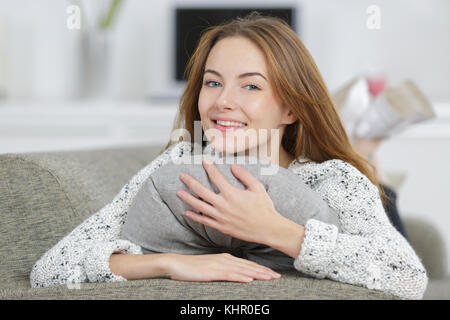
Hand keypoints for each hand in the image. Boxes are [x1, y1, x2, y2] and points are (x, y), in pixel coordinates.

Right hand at [163, 253, 280, 282]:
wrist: (176, 264)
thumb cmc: (193, 266)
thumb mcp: (211, 266)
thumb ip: (224, 267)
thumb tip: (237, 272)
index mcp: (226, 257)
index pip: (248, 264)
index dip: (261, 268)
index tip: (273, 273)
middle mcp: (225, 259)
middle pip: (249, 266)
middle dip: (264, 272)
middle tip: (277, 276)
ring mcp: (219, 265)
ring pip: (242, 270)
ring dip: (257, 274)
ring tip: (269, 278)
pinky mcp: (212, 272)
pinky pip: (229, 275)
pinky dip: (240, 277)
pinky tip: (249, 279)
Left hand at [176, 158, 284, 244]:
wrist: (268, 229)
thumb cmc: (264, 208)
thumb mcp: (257, 188)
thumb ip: (244, 175)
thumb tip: (233, 166)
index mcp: (232, 193)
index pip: (216, 177)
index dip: (209, 167)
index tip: (204, 161)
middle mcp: (223, 205)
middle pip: (201, 191)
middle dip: (190, 182)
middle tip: (182, 176)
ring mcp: (220, 217)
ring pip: (199, 206)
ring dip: (188, 198)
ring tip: (179, 192)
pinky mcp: (221, 227)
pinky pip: (204, 221)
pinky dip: (195, 216)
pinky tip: (188, 212)